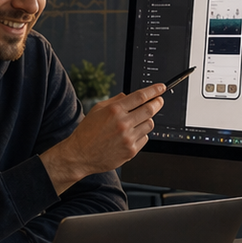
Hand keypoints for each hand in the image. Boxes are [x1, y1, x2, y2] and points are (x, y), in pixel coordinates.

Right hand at [40, 83, 164, 192]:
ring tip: (138, 121)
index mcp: (114, 110)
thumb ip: (115, 100)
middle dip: (158, 103)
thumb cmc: (87, 132)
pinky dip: (141, 134)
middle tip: (159, 101)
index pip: (140, 96)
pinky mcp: (131, 151)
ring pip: (149, 124)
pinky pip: (145, 138)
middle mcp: (122, 123)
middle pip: (150, 109)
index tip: (161, 88)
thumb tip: (130, 95)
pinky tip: (130, 135)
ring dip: (147, 120)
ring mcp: (128, 138)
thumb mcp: (97, 109)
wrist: (80, 155)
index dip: (154, 90)